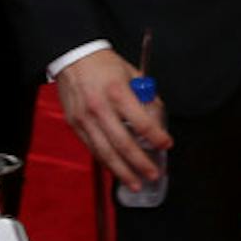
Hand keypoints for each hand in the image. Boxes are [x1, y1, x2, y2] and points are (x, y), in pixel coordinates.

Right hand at [57, 49, 168, 189]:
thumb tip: (157, 120)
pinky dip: (106, 162)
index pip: (141, 122)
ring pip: (105, 152)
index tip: (166, 144)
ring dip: (122, 171)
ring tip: (135, 183)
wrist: (74, 57)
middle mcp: (100, 108)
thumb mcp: (133, 73)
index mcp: (118, 93)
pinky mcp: (75, 125)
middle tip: (153, 174)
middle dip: (140, 163)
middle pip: (123, 143)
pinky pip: (92, 148)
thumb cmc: (105, 65)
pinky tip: (116, 170)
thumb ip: (146, 97)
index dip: (156, 137)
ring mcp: (85, 119)